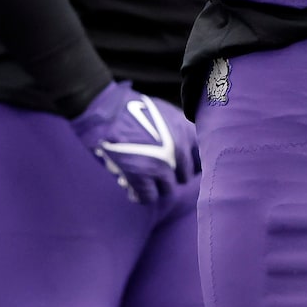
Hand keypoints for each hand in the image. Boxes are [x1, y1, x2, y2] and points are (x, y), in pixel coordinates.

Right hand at [71, 81, 198, 203]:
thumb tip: (182, 153)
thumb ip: (178, 133)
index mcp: (187, 133)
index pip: (201, 160)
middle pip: (184, 177)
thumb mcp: (165, 114)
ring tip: (142, 179)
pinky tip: (131, 186)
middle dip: (171, 175)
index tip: (179, 167)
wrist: (106, 110)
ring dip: (155, 186)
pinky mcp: (141, 177)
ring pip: (167, 189)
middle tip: (155, 171)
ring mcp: (161, 165)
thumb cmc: (132, 109)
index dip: (189, 165)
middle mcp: (179, 151)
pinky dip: (139, 194)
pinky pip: (148, 198)